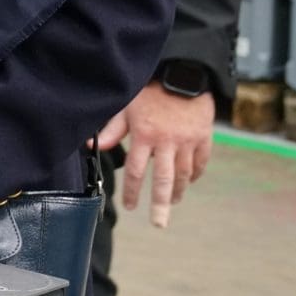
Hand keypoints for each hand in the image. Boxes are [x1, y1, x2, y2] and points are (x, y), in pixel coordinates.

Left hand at [96, 81, 213, 227]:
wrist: (183, 71)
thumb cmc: (149, 88)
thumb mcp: (127, 106)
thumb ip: (112, 129)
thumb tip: (91, 145)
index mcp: (145, 135)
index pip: (136, 171)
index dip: (133, 191)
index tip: (130, 207)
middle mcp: (167, 142)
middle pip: (163, 180)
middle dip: (160, 204)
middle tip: (159, 224)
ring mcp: (187, 141)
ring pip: (183, 173)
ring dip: (177, 191)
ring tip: (172, 202)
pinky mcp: (204, 136)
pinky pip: (200, 161)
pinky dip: (195, 174)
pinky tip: (189, 181)